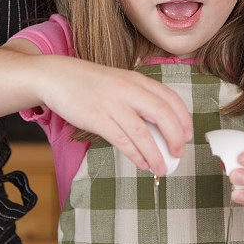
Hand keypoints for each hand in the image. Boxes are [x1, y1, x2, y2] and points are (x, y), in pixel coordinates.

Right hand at [39, 57, 192, 175]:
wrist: (56, 76)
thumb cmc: (89, 83)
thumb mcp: (120, 82)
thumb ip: (138, 98)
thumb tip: (158, 127)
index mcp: (137, 79)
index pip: (170, 98)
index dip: (183, 118)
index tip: (188, 134)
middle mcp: (128, 89)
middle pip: (162, 114)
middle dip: (175, 137)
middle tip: (179, 153)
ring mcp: (112, 104)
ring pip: (142, 132)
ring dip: (155, 153)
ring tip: (162, 168)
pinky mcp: (96, 118)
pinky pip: (121, 140)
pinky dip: (135, 154)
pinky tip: (142, 163)